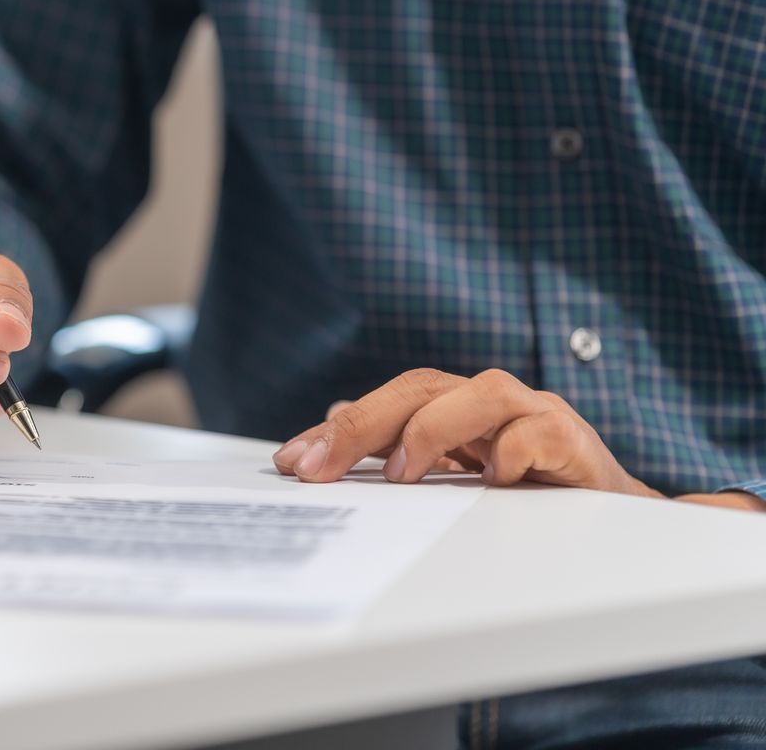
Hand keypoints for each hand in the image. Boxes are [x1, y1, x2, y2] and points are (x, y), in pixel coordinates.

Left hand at [272, 367, 659, 497]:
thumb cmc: (526, 494)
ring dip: (433, 430)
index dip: (336, 430)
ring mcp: (534, 415)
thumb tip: (322, 440)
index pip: (386, 403)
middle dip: (363, 425)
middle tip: (319, 468)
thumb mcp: (452, 480)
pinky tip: (491, 481)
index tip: (290, 463)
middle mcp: (490, 402)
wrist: (615, 518)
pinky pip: (539, 433)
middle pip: (420, 387)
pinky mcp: (574, 442)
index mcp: (454, 407)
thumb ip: (397, 457)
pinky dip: (512, 451)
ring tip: (401, 475)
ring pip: (482, 393)